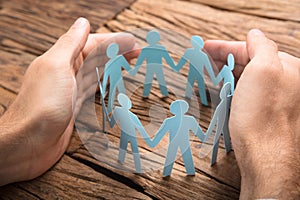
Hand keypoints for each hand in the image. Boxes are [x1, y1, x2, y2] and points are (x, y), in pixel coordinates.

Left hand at [0, 17, 137, 185]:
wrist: (29, 142)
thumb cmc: (41, 105)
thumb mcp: (56, 66)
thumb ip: (70, 43)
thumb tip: (83, 22)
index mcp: (61, 59)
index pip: (92, 43)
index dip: (113, 41)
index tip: (132, 41)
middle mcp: (66, 73)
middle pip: (96, 57)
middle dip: (117, 53)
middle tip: (138, 52)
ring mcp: (71, 90)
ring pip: (97, 72)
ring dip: (113, 66)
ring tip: (129, 64)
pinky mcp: (75, 106)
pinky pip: (93, 90)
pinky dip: (105, 84)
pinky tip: (112, 82)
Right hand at [205, 29, 299, 198]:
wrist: (265, 156)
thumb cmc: (263, 115)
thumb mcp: (263, 70)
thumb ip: (261, 46)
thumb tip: (254, 33)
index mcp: (288, 67)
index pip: (253, 48)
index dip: (226, 46)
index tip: (205, 46)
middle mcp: (286, 82)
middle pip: (250, 62)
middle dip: (225, 58)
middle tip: (204, 58)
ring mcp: (276, 99)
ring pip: (248, 78)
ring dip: (228, 72)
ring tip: (209, 71)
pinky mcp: (266, 113)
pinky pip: (247, 92)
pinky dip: (233, 87)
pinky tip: (223, 88)